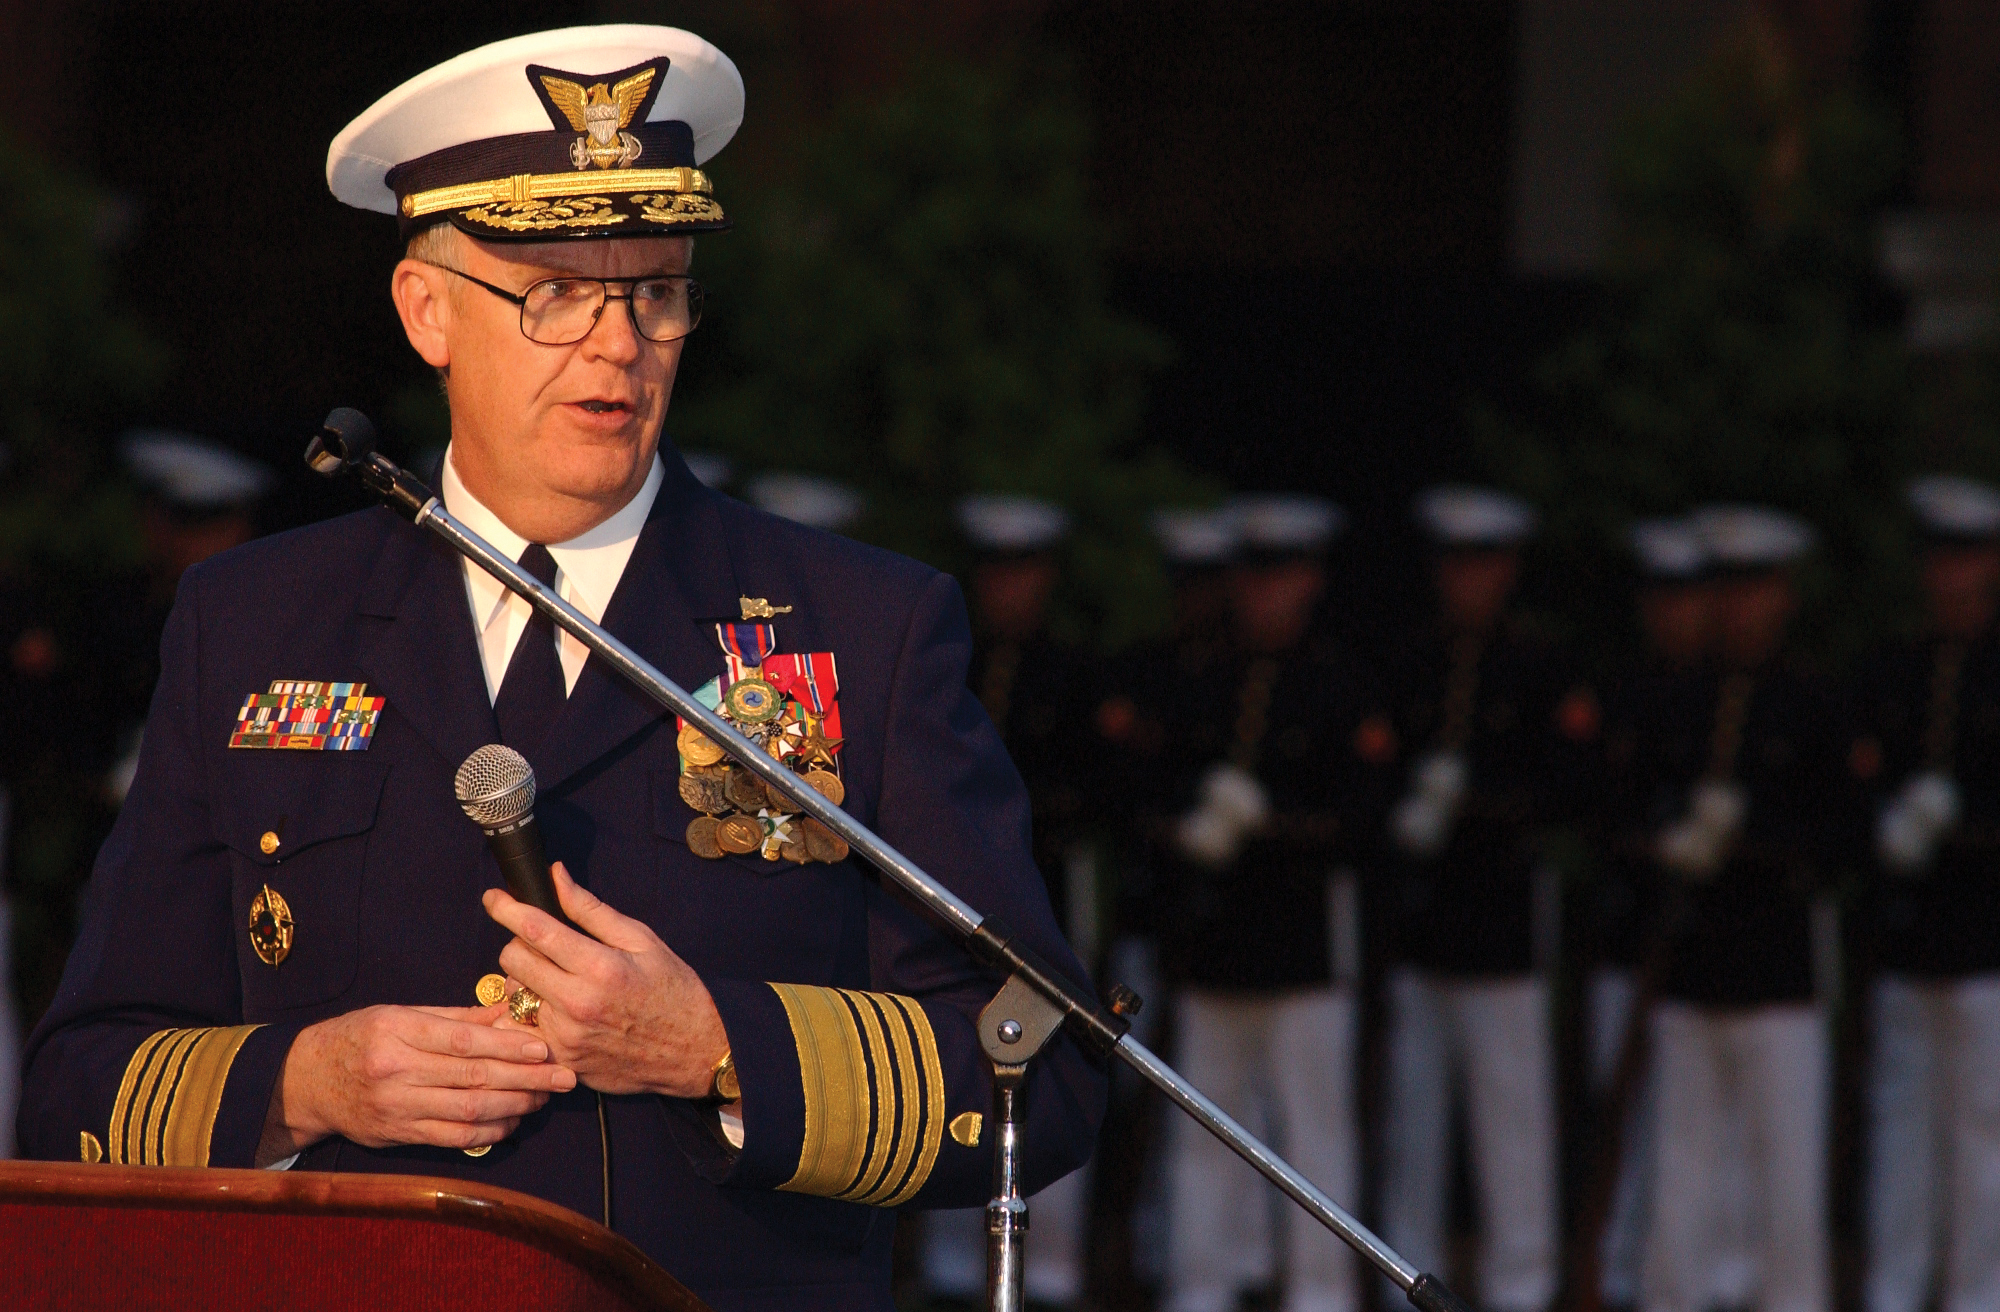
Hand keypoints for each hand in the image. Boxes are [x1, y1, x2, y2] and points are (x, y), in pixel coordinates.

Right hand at [257, 1004, 575, 1164]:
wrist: (306, 1081)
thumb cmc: (359, 1036)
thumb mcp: (400, 1014)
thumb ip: (456, 1018)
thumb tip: (509, 1013)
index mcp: (397, 1032)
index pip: (461, 1042)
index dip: (507, 1047)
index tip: (544, 1048)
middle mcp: (395, 1071)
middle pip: (472, 1078)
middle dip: (525, 1079)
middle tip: (563, 1077)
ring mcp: (396, 1107)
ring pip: (466, 1111)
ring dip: (513, 1106)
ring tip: (544, 1097)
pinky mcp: (398, 1134)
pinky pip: (452, 1138)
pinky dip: (488, 1131)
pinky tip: (513, 1121)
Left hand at [485, 863, 729, 1098]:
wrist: (694, 1051)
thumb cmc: (673, 990)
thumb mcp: (641, 940)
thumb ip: (591, 910)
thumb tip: (556, 876)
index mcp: (600, 967)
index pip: (535, 929)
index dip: (506, 908)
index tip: (494, 898)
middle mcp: (577, 1003)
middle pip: (513, 960)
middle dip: (520, 944)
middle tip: (543, 946)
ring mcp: (566, 1036)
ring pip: (514, 995)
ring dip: (525, 982)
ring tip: (555, 982)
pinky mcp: (562, 1060)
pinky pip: (523, 1030)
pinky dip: (531, 1015)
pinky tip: (554, 1011)